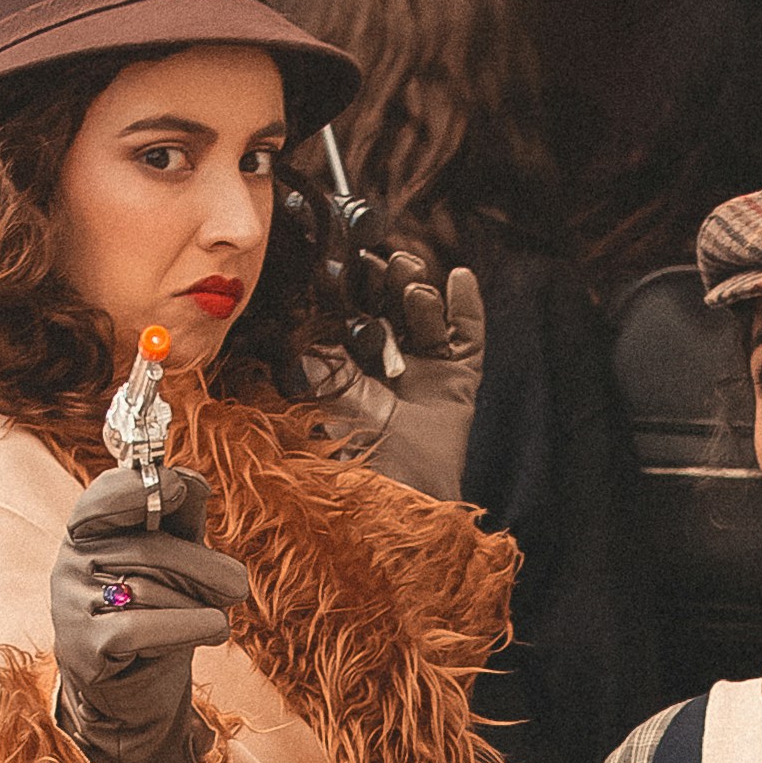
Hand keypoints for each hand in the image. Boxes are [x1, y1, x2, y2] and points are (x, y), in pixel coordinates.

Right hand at [48, 461, 251, 762]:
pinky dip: (189, 627)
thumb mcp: (173, 563)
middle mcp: (70, 563)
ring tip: (214, 618)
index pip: (103, 498)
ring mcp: (71, 606)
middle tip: (238, 585)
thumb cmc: (156, 616)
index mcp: (88, 532)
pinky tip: (214, 629)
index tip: (179, 487)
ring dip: (199, 605)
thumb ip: (179, 520)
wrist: (132, 694)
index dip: (138, 488)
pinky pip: (142, 627)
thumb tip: (191, 479)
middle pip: (147, 548)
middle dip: (203, 567)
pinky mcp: (84, 648)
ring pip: (150, 590)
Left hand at [304, 261, 486, 499]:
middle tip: (381, 263)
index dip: (353, 290)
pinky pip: (468, 338)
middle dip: (387, 283)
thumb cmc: (358, 460)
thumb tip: (293, 328)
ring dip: (419, 293)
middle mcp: (390, 367)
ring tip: (411, 281)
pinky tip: (460, 278)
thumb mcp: (330, 404)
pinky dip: (467, 307)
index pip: (355, 317)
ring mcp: (426, 371)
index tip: (347, 264)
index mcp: (355, 370)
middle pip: (391, 311)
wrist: (403, 499)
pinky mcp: (458, 381)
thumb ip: (317, 366)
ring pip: (426, 319)